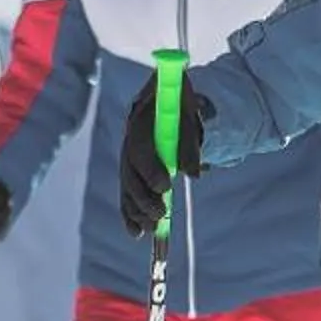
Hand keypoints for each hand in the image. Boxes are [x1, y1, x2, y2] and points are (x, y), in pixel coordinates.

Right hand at [117, 78, 210, 235]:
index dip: (150, 170)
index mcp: (141, 119)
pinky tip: (136, 231)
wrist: (166, 89)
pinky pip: (127, 189)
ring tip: (150, 229)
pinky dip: (130, 211)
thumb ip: (190, 144)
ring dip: (136, 209)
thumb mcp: (189, 114)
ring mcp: (128, 151)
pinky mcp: (131, 164)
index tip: (166, 187)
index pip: (140, 149)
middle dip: (143, 197)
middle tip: (160, 216)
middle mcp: (129, 137)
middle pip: (130, 172)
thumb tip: (194, 175)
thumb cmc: (180, 99)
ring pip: (127, 184)